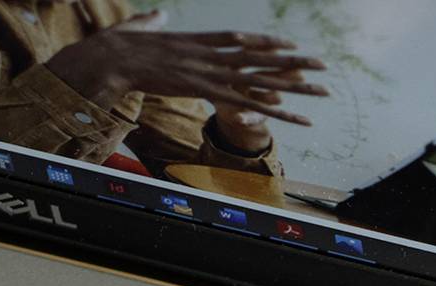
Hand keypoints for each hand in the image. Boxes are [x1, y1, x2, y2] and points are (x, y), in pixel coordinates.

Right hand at [51, 13, 328, 129]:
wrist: (112, 57)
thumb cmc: (120, 47)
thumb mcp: (142, 29)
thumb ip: (154, 22)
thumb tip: (160, 15)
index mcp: (199, 41)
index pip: (241, 40)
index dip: (268, 43)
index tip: (290, 45)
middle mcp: (212, 55)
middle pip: (262, 58)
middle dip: (295, 63)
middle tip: (323, 64)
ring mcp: (212, 72)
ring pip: (264, 80)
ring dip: (296, 87)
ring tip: (323, 91)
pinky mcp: (207, 90)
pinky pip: (250, 104)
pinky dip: (277, 112)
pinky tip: (299, 118)